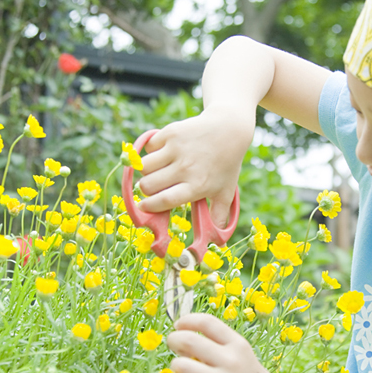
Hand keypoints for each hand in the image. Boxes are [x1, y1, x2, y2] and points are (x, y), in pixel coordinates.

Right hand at [137, 105, 253, 227]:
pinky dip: (151, 152)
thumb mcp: (225, 192)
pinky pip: (149, 147)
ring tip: (156, 171)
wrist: (228, 129)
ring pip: (144, 166)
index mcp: (197, 186)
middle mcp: (186, 168)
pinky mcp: (171, 133)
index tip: (143, 208)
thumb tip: (216, 242)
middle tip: (151, 188)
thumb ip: (217, 216)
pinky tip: (163, 153)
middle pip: (148, 185)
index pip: (165, 200)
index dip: (150, 207)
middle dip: (145, 190)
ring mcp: (177, 149)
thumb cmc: (226, 165)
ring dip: (146, 171)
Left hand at [167, 313, 292, 372]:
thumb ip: (219, 347)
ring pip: (180, 365)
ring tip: (185, 372)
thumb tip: (183, 338)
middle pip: (188, 339)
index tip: (178, 325)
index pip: (207, 322)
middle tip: (173, 345)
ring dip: (177, 367)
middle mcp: (231, 360)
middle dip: (174, 340)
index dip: (186, 320)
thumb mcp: (244, 357)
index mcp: (239, 344)